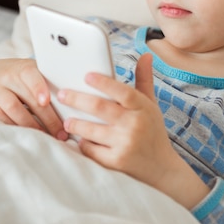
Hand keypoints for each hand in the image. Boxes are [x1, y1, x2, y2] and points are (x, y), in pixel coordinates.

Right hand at [0, 58, 67, 139]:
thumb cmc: (18, 77)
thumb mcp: (30, 72)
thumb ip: (48, 80)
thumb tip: (77, 98)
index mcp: (23, 68)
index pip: (31, 75)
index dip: (38, 87)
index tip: (46, 101)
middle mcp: (7, 77)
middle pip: (27, 99)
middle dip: (47, 118)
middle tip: (61, 133)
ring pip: (13, 110)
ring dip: (31, 125)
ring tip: (47, 137)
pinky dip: (14, 127)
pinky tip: (27, 135)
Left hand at [58, 53, 209, 208]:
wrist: (161, 169)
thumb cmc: (152, 132)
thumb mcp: (151, 106)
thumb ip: (144, 80)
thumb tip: (146, 55)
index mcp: (143, 108)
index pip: (122, 91)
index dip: (104, 83)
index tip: (86, 75)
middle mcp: (134, 124)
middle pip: (100, 108)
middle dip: (77, 99)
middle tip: (62, 94)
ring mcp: (125, 144)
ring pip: (91, 130)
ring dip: (75, 124)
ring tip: (67, 120)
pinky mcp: (116, 162)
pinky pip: (91, 150)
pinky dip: (83, 144)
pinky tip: (78, 139)